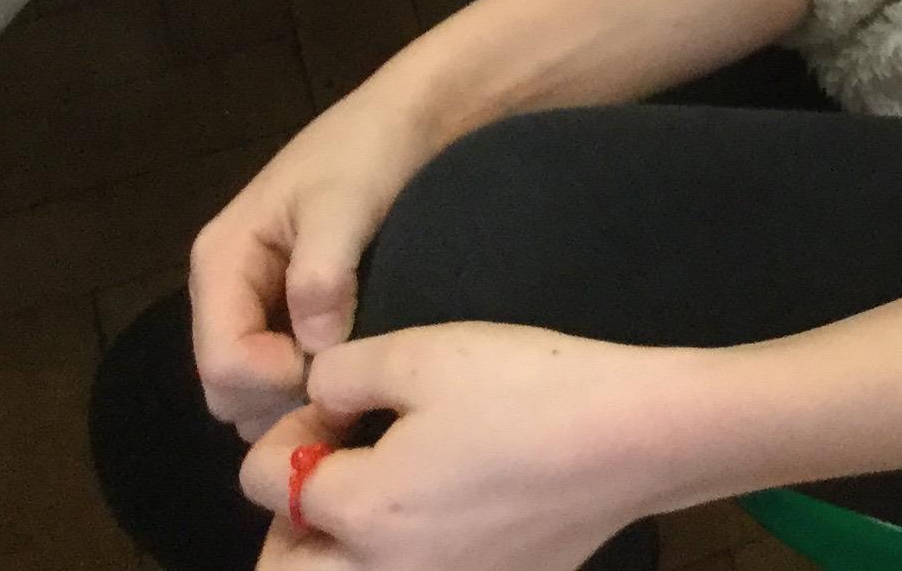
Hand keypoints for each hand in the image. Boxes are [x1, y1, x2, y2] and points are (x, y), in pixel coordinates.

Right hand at [189, 76, 446, 440]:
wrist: (406, 122)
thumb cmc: (369, 152)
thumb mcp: (345, 202)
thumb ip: (322, 272)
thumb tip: (313, 346)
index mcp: (221, 259)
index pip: (221, 360)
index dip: (273, 382)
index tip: (335, 372)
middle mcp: (223, 289)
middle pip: (225, 387)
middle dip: (277, 399)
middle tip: (344, 385)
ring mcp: (251, 304)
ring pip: (249, 390)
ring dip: (292, 399)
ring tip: (351, 379)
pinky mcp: (282, 313)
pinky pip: (277, 374)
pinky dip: (306, 387)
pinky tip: (351, 371)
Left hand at [240, 324, 683, 570]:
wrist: (635, 437)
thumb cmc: (528, 387)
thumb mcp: (423, 352)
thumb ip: (342, 373)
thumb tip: (317, 398)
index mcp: (364, 510)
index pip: (266, 481)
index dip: (288, 429)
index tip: (337, 403)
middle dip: (289, 518)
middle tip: (331, 468)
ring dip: (331, 551)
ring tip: (374, 496)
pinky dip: (394, 561)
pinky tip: (435, 513)